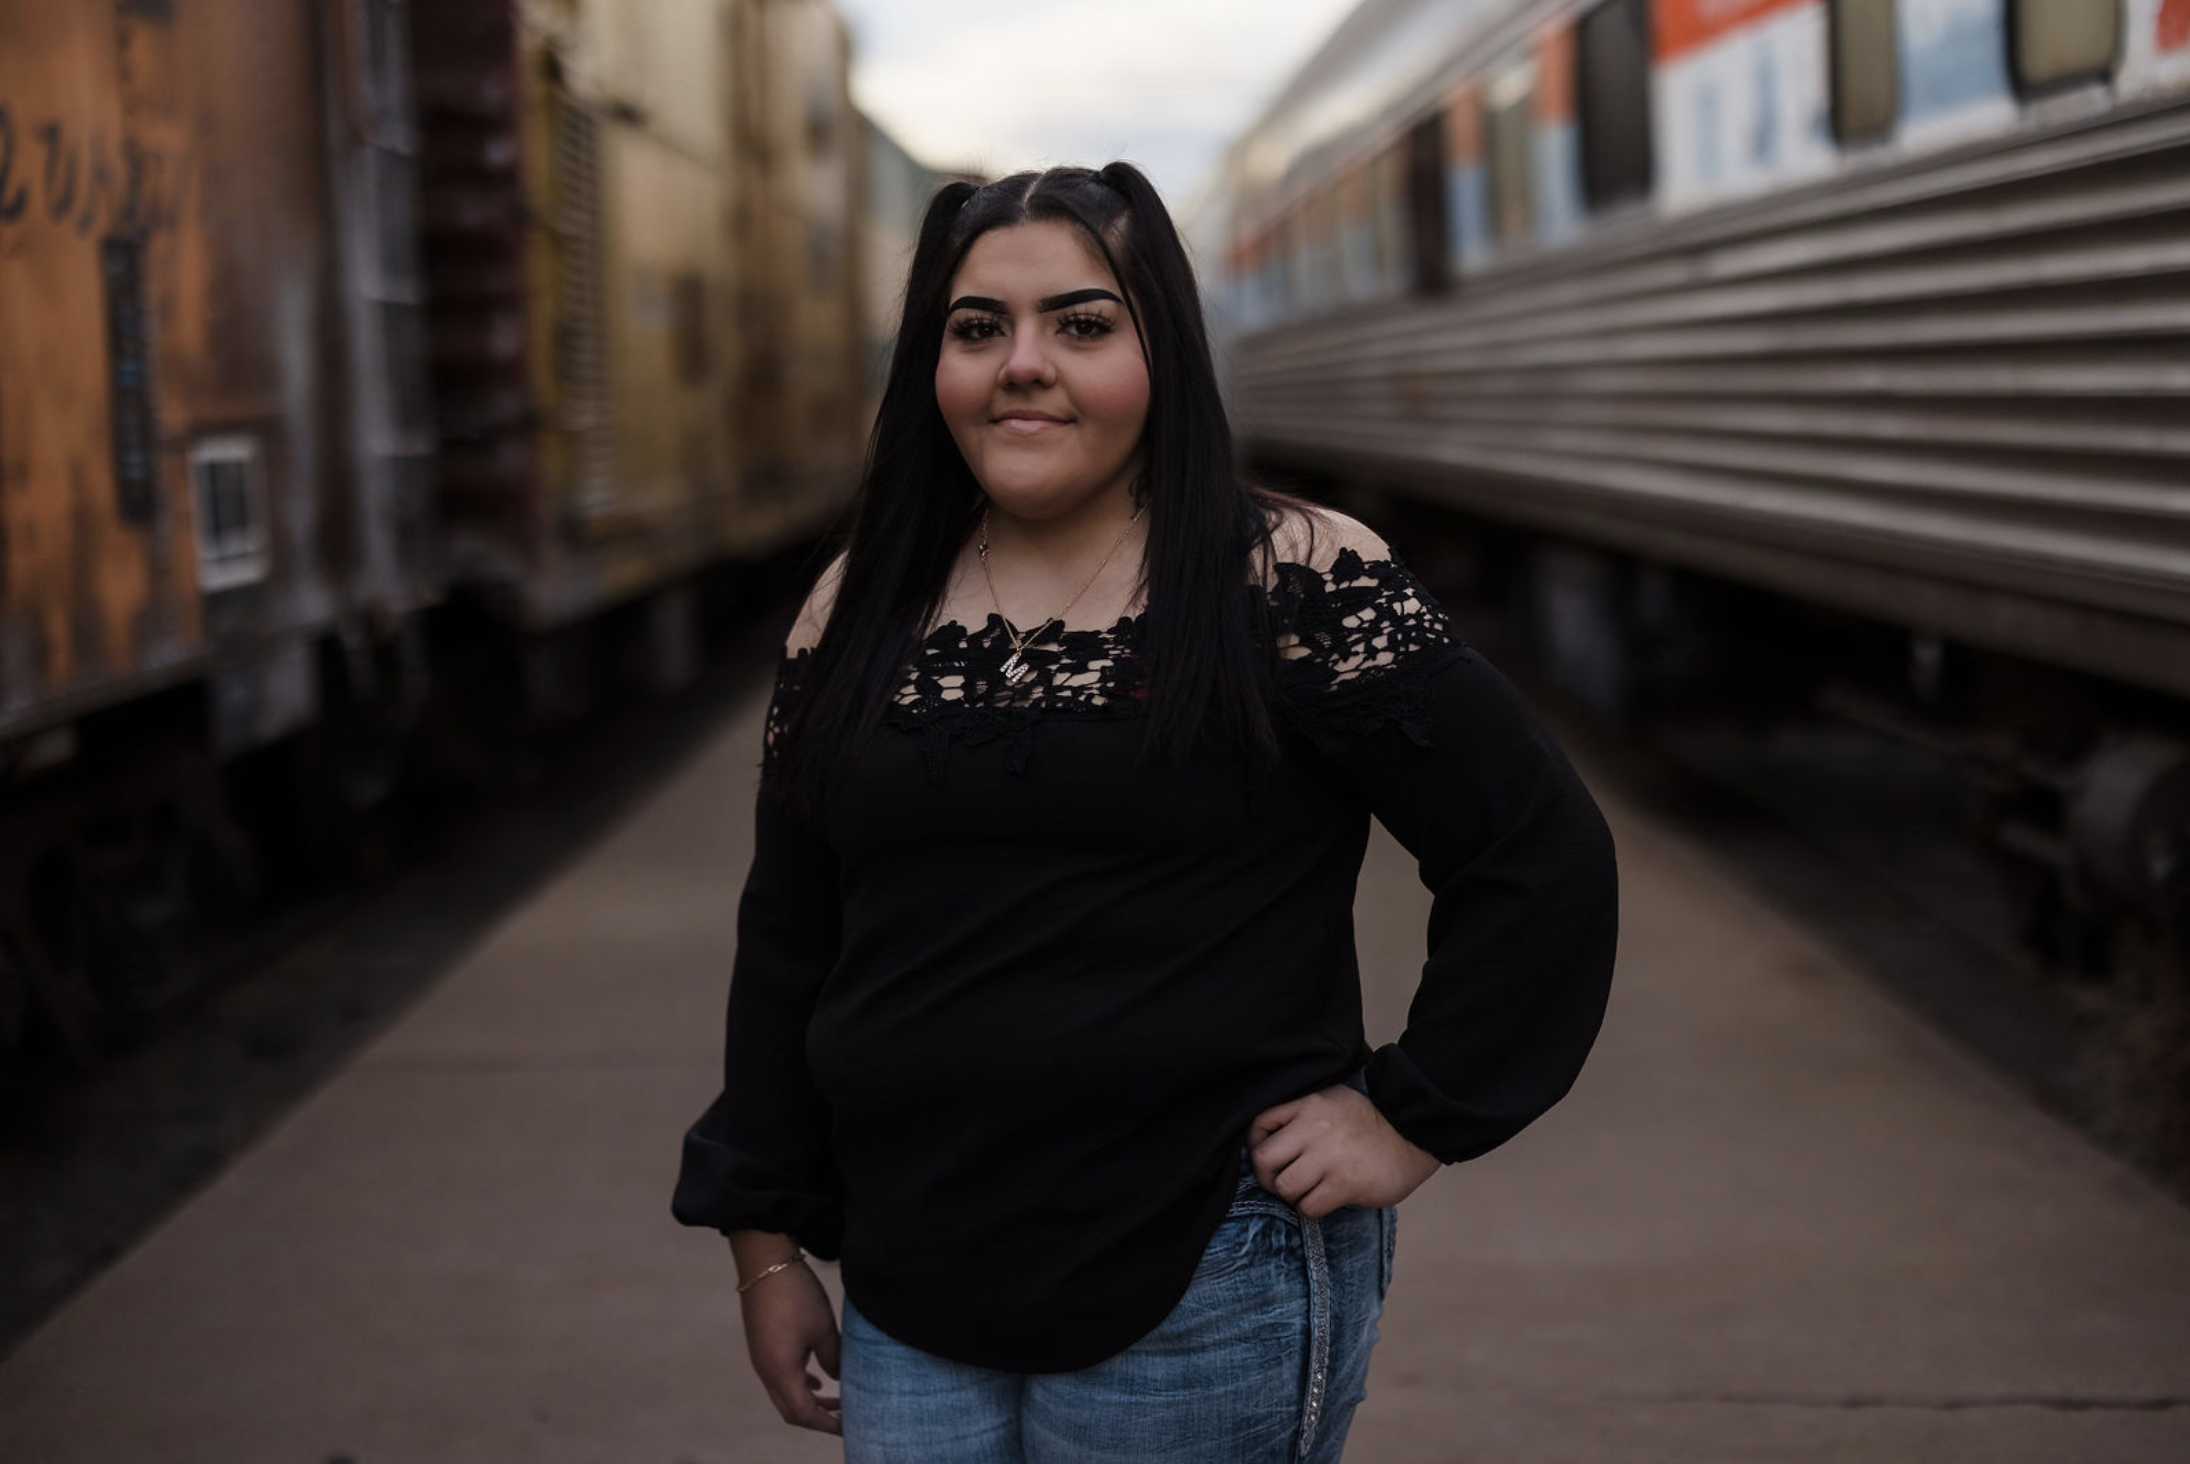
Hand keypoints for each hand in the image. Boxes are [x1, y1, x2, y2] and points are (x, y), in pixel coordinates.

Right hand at [731, 1238, 840, 1434]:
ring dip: (811, 1401)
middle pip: (792, 1410)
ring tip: (839, 1401)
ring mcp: (761, 1357)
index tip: (851, 1425)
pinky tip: (818, 1380)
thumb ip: (833, 1359)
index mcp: (780, 1371)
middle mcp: (766, 1370)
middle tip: (847, 1418)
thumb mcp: (824, 1329)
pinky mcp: (762, 1344)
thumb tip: (839, 1379)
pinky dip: (801, 1385)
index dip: (828, 1424)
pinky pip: (781, 1377)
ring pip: (786, 1394)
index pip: (803, 1414)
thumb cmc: (797, 1294)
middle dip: (820, 1418)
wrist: (765, 1261)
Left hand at [1248, 1083, 1439, 1217]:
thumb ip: (1302, 1113)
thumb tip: (1269, 1136)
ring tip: (1307, 1190)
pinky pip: (1308, 1206)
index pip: (1259, 1124)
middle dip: (1266, 1177)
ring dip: (1291, 1195)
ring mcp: (1329, 1158)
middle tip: (1281, 1181)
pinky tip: (1325, 1199)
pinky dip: (1311, 1207)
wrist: (1414, 1135)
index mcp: (1310, 1106)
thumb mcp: (1334, 1101)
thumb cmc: (1372, 1122)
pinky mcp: (1344, 1184)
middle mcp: (1315, 1129)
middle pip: (1263, 1160)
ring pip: (1284, 1187)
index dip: (1254, 1145)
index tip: (1267, 1157)